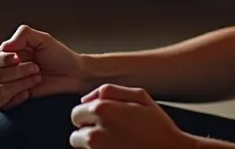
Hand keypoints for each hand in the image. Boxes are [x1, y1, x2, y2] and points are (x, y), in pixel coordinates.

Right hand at [0, 24, 84, 108]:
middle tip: (36, 68)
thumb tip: (4, 47)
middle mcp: (3, 70)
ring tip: (36, 78)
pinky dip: (14, 98)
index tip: (19, 58)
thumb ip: (23, 35)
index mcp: (6, 54)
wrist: (73, 74)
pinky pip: (0, 104)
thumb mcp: (43, 39)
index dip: (2, 60)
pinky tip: (28, 93)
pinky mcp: (13, 101)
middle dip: (16, 73)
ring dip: (17, 85)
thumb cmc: (58, 56)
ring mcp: (7, 87)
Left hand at [69, 84, 196, 148]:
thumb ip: (109, 90)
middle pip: (75, 134)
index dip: (89, 116)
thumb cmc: (159, 127)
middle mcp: (95, 133)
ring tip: (115, 143)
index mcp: (102, 110)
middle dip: (88, 132)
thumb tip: (86, 99)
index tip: (102, 120)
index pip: (76, 113)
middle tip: (109, 133)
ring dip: (93, 146)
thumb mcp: (140, 96)